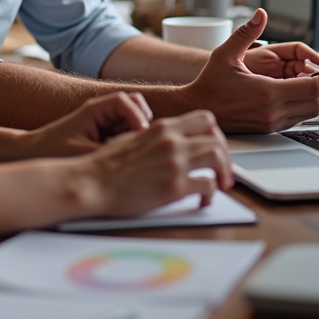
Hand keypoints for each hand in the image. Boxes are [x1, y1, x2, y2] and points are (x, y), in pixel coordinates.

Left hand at [25, 92, 152, 157]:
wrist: (34, 152)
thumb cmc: (53, 150)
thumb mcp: (81, 152)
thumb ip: (108, 151)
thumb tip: (133, 155)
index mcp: (94, 109)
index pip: (125, 101)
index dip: (137, 116)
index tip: (139, 136)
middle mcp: (101, 111)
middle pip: (134, 106)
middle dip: (140, 124)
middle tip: (135, 146)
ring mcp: (104, 121)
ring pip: (132, 120)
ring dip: (135, 134)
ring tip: (125, 153)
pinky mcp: (105, 133)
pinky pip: (125, 133)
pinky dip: (128, 142)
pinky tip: (119, 158)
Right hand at [82, 110, 232, 218]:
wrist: (92, 181)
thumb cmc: (106, 164)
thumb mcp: (132, 138)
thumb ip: (154, 137)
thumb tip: (168, 142)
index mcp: (163, 128)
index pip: (205, 119)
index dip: (216, 135)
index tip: (214, 148)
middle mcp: (172, 141)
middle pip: (217, 138)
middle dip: (226, 156)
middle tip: (224, 170)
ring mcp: (175, 163)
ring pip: (218, 158)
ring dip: (225, 173)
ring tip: (221, 185)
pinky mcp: (174, 187)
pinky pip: (208, 186)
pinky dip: (211, 194)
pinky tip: (203, 200)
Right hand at [187, 9, 318, 132]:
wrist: (198, 109)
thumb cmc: (210, 82)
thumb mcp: (225, 54)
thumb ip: (245, 33)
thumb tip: (259, 14)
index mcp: (267, 93)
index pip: (314, 86)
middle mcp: (273, 111)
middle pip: (317, 101)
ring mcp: (272, 123)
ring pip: (310, 111)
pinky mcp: (269, 128)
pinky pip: (298, 117)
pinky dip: (306, 103)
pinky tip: (302, 89)